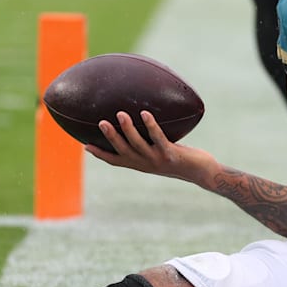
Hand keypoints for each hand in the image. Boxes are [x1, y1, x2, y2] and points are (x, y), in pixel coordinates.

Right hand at [85, 111, 215, 183]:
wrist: (202, 172)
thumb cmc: (181, 159)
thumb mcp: (161, 152)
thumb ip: (149, 143)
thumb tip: (141, 121)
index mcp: (140, 164)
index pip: (116, 160)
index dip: (101, 154)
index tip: (85, 145)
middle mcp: (146, 164)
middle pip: (123, 151)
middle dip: (111, 137)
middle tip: (100, 122)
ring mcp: (157, 160)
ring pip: (138, 144)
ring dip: (128, 129)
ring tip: (120, 114)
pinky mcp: (170, 155)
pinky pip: (159, 138)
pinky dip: (151, 126)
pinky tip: (146, 114)